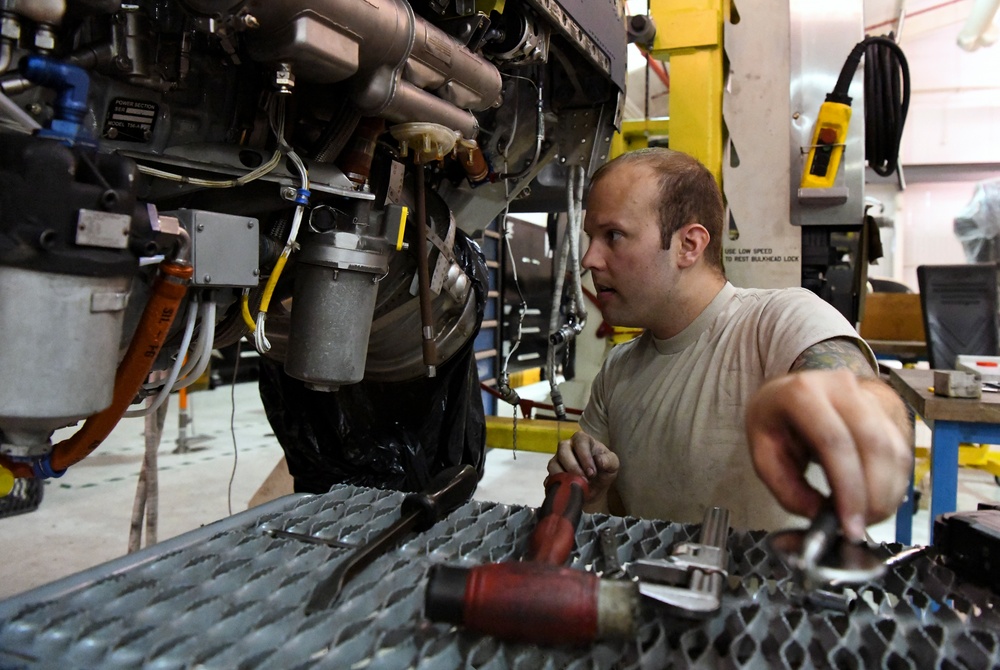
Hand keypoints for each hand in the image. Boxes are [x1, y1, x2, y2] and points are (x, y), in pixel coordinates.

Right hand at [547, 431, 619, 511]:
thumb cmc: (603, 470)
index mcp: (582, 440)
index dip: (585, 456)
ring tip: (576, 486)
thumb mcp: (612, 465)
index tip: (592, 472)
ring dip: (564, 476)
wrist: (595, 487)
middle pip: (563, 450)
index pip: (580, 441)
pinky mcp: (552, 474)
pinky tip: (566, 491)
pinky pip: (549, 479)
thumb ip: (609, 461)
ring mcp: (557, 460)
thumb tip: (599, 460)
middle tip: (584, 480)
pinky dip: (556, 485)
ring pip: (553, 464)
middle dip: (573, 466)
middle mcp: (567, 447)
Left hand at [745, 369, 911, 540]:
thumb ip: (785, 487)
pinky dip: (894, 484)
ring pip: (892, 449)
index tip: (849, 523)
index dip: (847, 486)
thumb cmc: (776, 421)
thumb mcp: (763, 451)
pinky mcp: (885, 412)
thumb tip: (819, 515)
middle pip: (872, 444)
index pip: (834, 441)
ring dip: (887, 493)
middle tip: (861, 526)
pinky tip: (879, 503)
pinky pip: (900, 451)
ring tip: (868, 519)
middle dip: (873, 495)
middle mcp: (840, 387)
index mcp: (802, 393)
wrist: (797, 391)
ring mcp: (867, 396)